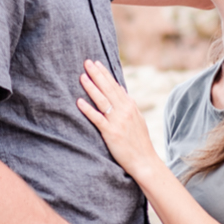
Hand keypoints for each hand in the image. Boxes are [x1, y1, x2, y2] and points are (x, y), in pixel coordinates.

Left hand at [77, 60, 159, 177]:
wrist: (144, 161)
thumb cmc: (140, 142)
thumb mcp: (138, 119)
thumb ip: (130, 105)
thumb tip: (123, 92)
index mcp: (131, 106)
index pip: (116, 86)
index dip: (105, 74)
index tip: (97, 63)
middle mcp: (125, 111)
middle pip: (108, 89)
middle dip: (97, 74)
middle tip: (86, 62)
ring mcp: (118, 121)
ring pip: (102, 100)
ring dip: (91, 87)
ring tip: (82, 76)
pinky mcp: (111, 133)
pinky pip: (97, 119)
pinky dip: (88, 109)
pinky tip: (79, 102)